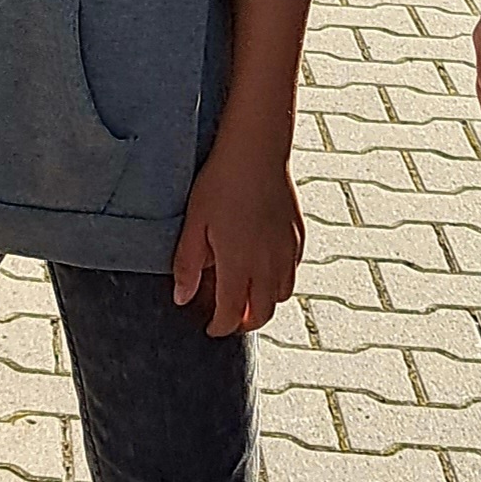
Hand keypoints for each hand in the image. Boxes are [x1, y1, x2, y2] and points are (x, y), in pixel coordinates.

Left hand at [172, 128, 303, 336]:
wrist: (256, 152)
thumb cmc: (220, 184)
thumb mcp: (194, 223)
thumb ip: (188, 265)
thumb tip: (182, 298)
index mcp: (239, 266)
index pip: (231, 314)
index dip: (220, 328)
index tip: (210, 329)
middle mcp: (268, 265)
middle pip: (262, 313)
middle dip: (245, 323)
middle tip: (229, 320)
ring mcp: (287, 252)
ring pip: (282, 295)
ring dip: (264, 303)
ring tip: (246, 296)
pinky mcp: (298, 236)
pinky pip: (291, 271)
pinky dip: (278, 280)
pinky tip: (263, 268)